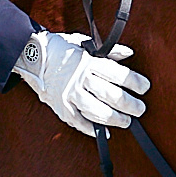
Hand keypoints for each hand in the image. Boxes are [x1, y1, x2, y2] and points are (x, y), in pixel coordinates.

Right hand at [18, 31, 148, 135]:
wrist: (30, 56)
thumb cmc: (60, 49)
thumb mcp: (85, 44)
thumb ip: (109, 51)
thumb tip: (129, 54)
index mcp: (88, 62)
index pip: (118, 74)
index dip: (134, 82)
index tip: (144, 87)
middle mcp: (80, 79)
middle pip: (112, 95)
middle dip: (130, 105)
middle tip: (140, 109)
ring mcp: (70, 95)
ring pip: (97, 112)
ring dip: (115, 119)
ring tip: (126, 121)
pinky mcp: (61, 107)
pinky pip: (79, 122)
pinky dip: (92, 130)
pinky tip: (104, 133)